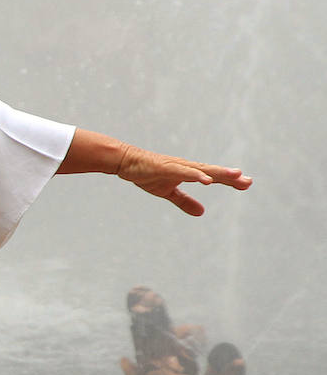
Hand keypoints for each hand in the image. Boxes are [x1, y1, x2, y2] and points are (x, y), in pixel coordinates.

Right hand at [115, 144, 252, 215]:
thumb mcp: (167, 192)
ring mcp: (177, 165)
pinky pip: (183, 171)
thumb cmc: (146, 173)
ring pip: (202, 169)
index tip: (246, 184)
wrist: (125, 162)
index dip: (229, 180)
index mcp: (188, 173)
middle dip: (230, 176)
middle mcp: (186, 167)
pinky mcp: (166, 167)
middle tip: (249, 181)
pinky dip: (196, 175)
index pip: (213, 177)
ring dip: (219, 172)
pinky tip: (206, 180)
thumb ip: (184, 201)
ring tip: (235, 174)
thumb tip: (202, 212)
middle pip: (212, 172)